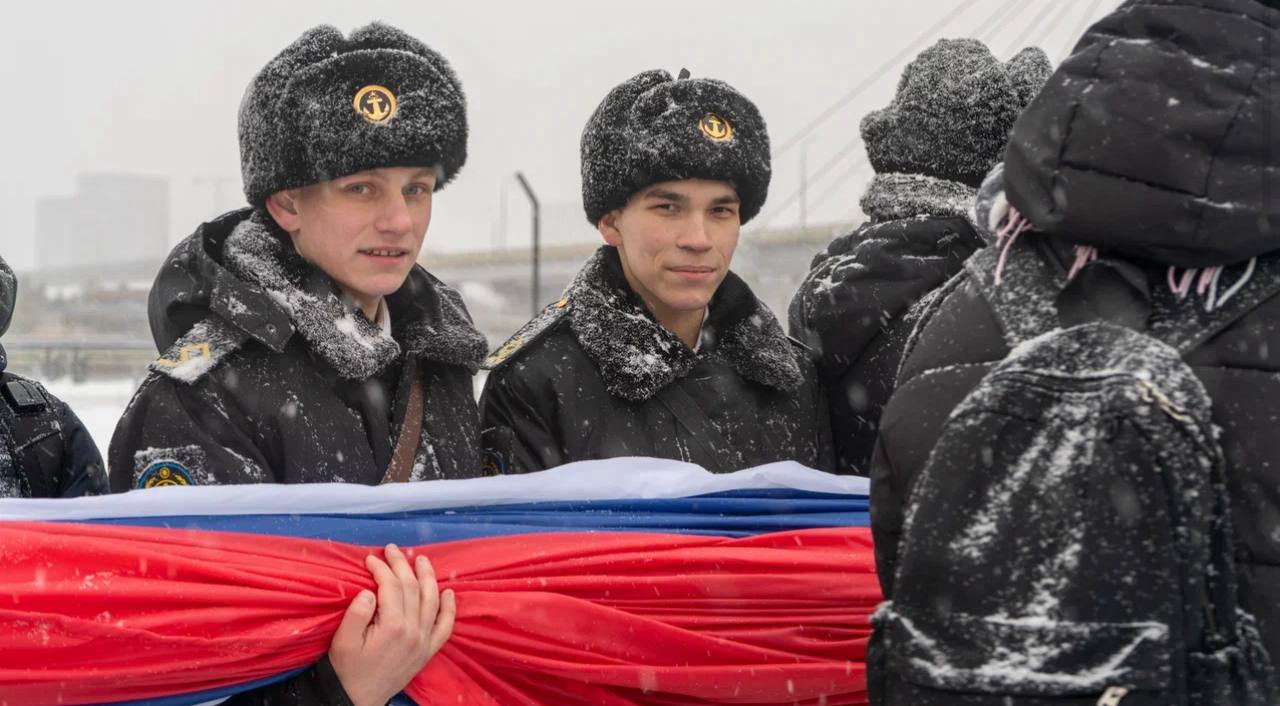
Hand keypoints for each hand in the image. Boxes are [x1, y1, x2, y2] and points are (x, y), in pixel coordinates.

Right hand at [328, 544, 455, 705]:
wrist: (357, 699)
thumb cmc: (347, 669)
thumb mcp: (343, 641)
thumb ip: (357, 613)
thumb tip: (370, 591)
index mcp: (393, 627)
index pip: (392, 586)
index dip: (382, 568)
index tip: (370, 558)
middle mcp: (414, 631)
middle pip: (413, 588)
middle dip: (402, 565)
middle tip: (392, 549)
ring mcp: (424, 641)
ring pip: (432, 601)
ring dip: (428, 577)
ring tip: (421, 559)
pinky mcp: (428, 651)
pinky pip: (445, 626)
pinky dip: (450, 608)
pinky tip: (449, 592)